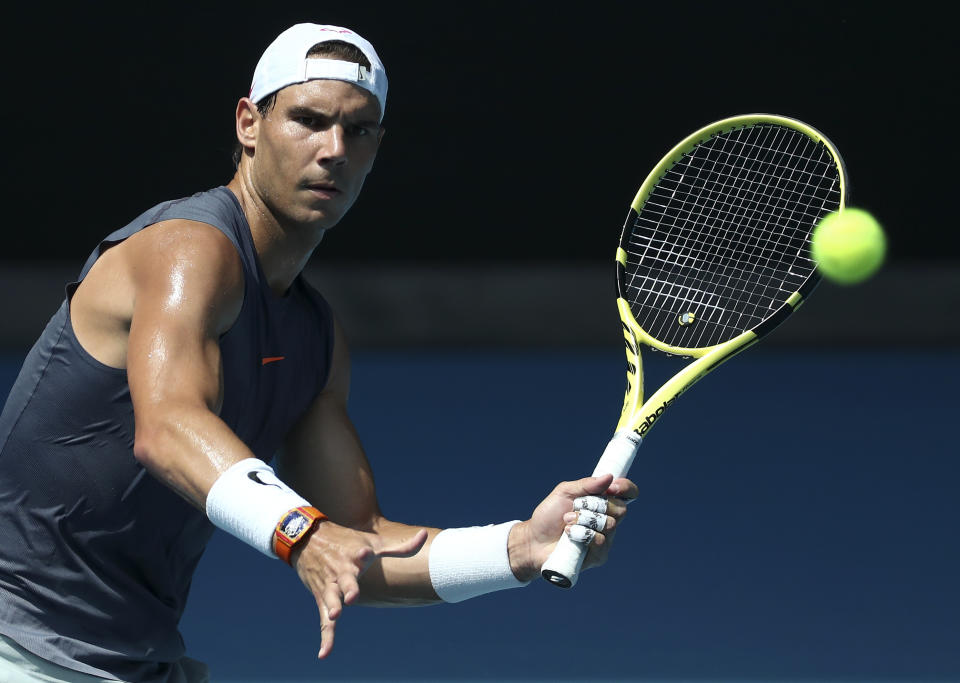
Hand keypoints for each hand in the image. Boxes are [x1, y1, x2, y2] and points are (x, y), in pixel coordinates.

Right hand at [291, 522, 427, 657]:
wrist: (308, 539)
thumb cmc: (349, 542)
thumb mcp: (374, 543)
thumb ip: (401, 546)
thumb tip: (425, 534)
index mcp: (356, 555)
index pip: (360, 554)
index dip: (363, 555)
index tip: (364, 554)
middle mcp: (342, 570)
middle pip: (346, 580)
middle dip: (349, 587)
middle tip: (352, 596)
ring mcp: (331, 584)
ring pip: (331, 598)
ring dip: (332, 607)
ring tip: (334, 615)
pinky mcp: (322, 597)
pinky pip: (324, 620)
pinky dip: (326, 637)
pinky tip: (324, 654)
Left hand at [508, 474, 637, 581]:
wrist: (534, 540)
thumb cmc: (549, 516)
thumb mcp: (564, 492)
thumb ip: (586, 484)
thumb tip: (609, 477)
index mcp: (603, 503)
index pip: (628, 494)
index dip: (626, 488)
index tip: (613, 487)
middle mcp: (608, 521)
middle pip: (621, 509)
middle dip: (596, 505)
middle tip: (576, 506)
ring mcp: (605, 539)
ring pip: (610, 524)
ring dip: (584, 519)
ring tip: (567, 521)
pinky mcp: (599, 556)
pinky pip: (600, 541)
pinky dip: (582, 534)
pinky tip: (569, 534)